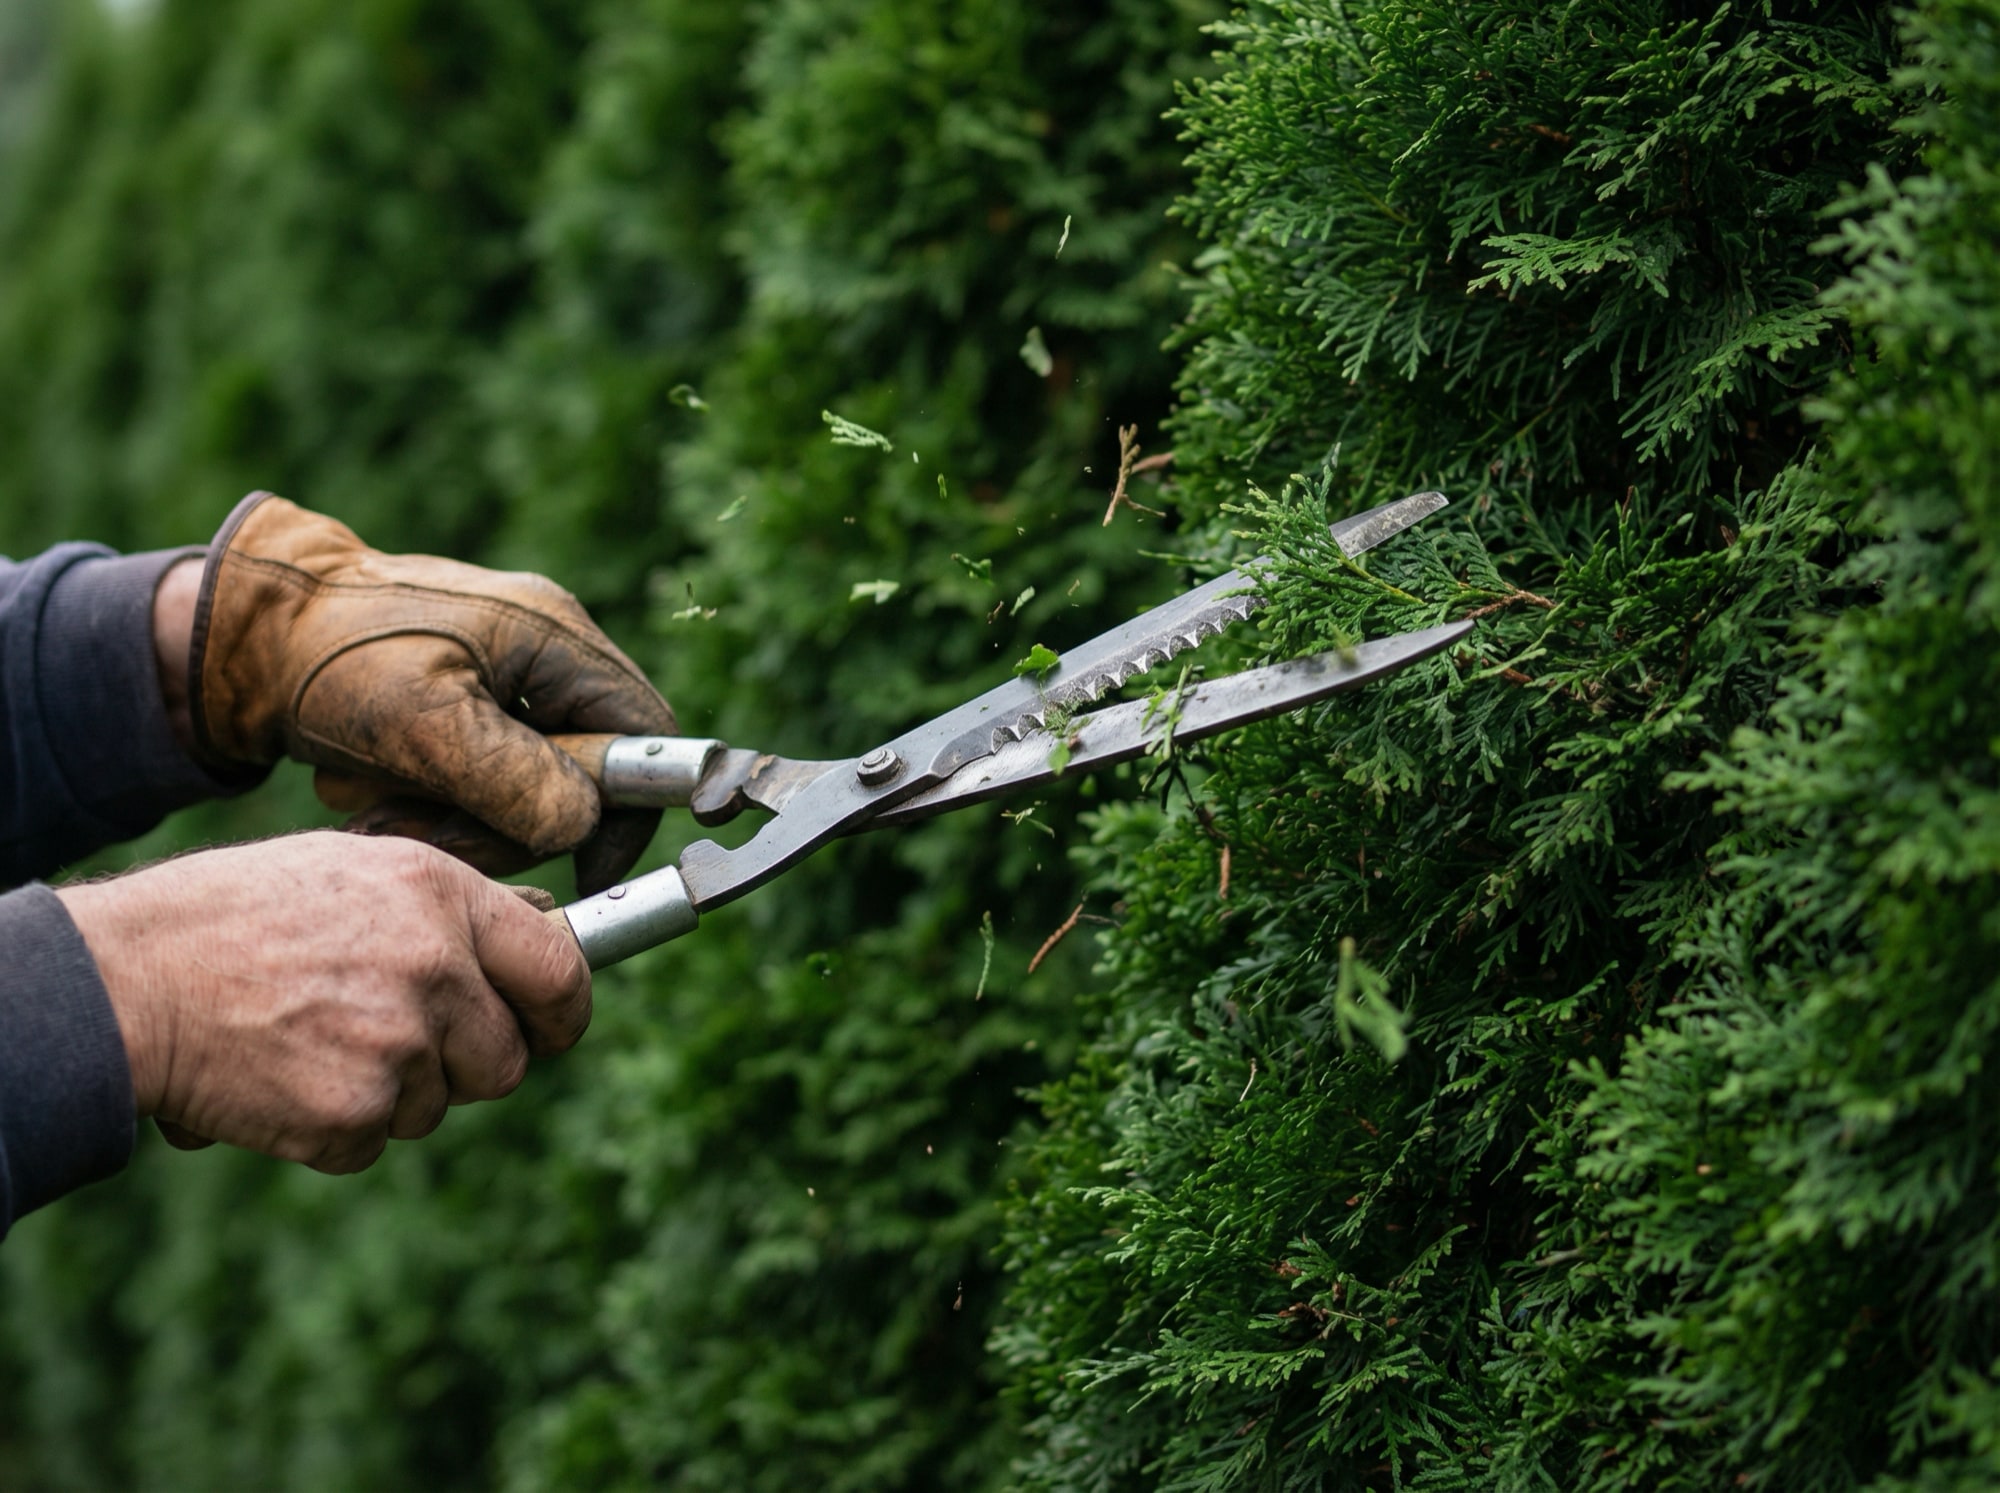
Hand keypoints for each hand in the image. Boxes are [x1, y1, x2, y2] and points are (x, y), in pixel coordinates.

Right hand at [56, 832, 590, 1173]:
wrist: (128, 979)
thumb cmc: (233, 916)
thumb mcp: (353, 873)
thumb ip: (442, 916)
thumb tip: (512, 964)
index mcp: (441, 896)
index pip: (560, 971)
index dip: (564, 1015)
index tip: (553, 1032)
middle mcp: (435, 969)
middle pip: (504, 1061)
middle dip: (464, 1066)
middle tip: (397, 1044)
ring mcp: (398, 1047)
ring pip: (435, 1106)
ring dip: (389, 1093)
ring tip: (313, 1039)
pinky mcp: (352, 1115)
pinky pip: (373, 1143)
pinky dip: (334, 1128)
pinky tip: (284, 1077)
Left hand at [186, 493, 674, 893]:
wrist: (238, 635)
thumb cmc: (328, 657)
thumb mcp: (423, 724)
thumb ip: (515, 780)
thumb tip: (582, 827)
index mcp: (555, 638)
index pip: (649, 735)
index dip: (631, 810)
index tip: (585, 867)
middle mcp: (542, 653)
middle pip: (581, 777)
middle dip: (507, 822)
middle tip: (432, 833)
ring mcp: (503, 678)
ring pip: (522, 790)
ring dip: (453, 817)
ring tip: (375, 803)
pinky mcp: (463, 705)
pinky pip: (476, 781)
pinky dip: (424, 799)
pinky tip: (368, 784)